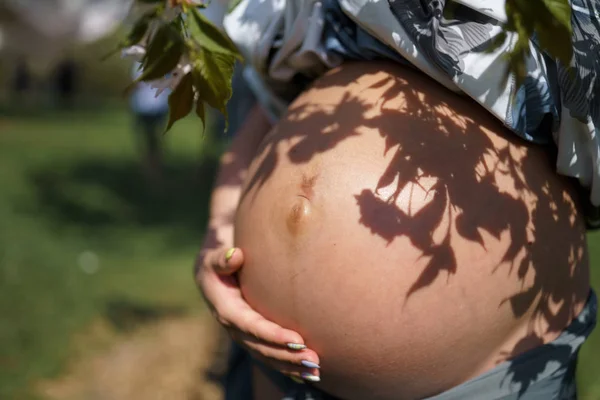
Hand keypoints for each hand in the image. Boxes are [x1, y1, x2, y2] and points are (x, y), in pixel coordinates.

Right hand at [195, 246, 320, 380]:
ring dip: (290, 366)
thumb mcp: (214, 257)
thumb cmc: (217, 261)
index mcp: (225, 308)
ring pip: (266, 355)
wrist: (212, 271)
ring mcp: (243, 334)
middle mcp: (234, 326)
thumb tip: (236, 256)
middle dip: (287, 356)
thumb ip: (221, 258)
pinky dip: (287, 366)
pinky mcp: (253, 336)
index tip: (297, 340)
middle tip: (313, 360)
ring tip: (315, 371)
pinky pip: (269, 355)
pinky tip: (307, 375)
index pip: (250, 325)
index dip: (272, 335)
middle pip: (261, 347)